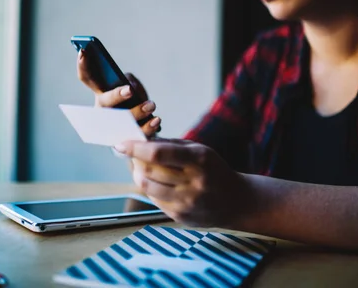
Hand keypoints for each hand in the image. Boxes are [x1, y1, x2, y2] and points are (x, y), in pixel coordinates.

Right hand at [77, 49, 160, 136]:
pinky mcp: (128, 138)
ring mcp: (113, 126)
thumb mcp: (131, 87)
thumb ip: (130, 83)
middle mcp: (103, 110)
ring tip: (151, 105)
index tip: (84, 51)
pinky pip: (138, 133)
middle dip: (116, 95)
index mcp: (100, 93)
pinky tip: (157, 120)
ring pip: (123, 118)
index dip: (83, 65)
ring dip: (137, 111)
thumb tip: (131, 86)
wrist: (137, 131)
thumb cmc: (132, 103)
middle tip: (129, 90)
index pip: (87, 78)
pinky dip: (148, 126)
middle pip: (106, 101)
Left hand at [115, 139, 249, 227]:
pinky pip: (154, 200)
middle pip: (149, 170)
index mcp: (200, 159)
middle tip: (130, 153)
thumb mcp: (200, 150)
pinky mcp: (181, 216)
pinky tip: (154, 182)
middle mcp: (194, 182)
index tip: (121, 144)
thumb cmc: (213, 169)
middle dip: (135, 160)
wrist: (236, 201)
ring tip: (141, 167)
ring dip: (139, 175)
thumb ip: (170, 144)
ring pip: (147, 187)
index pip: (159, 153)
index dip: (136, 148)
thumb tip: (139, 140)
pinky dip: (149, 188)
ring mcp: (187, 202)